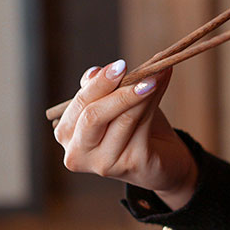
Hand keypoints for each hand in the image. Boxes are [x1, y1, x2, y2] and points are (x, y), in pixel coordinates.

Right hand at [53, 60, 199, 209]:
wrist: (163, 160)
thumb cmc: (134, 128)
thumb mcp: (114, 104)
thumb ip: (103, 89)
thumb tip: (96, 70)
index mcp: (67, 134)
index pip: (79, 104)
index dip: (100, 83)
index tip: (121, 64)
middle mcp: (77, 153)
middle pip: (93, 115)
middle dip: (117, 90)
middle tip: (141, 71)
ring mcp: (103, 163)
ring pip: (123, 119)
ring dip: (143, 92)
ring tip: (159, 72)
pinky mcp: (130, 165)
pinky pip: (142, 126)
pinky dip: (154, 101)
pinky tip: (162, 84)